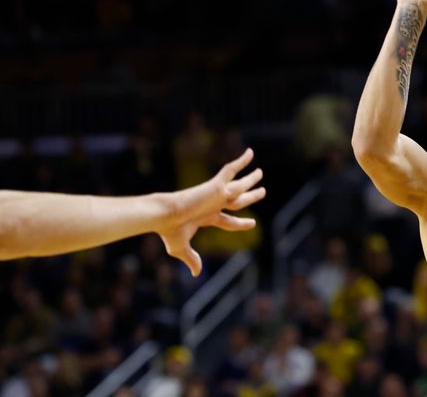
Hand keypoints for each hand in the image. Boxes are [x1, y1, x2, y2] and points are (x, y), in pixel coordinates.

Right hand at [157, 148, 264, 275]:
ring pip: (239, 186)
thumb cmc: (169, 231)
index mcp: (206, 217)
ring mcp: (216, 195)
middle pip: (238, 200)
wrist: (164, 215)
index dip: (241, 223)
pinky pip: (231, 170)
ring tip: (261, 174)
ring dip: (250, 180)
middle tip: (262, 192)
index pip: (228, 220)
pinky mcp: (215, 186)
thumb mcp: (181, 249)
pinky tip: (251, 152)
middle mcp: (213, 204)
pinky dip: (241, 161)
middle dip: (250, 196)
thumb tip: (196, 274)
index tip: (252, 223)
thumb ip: (191, 259)